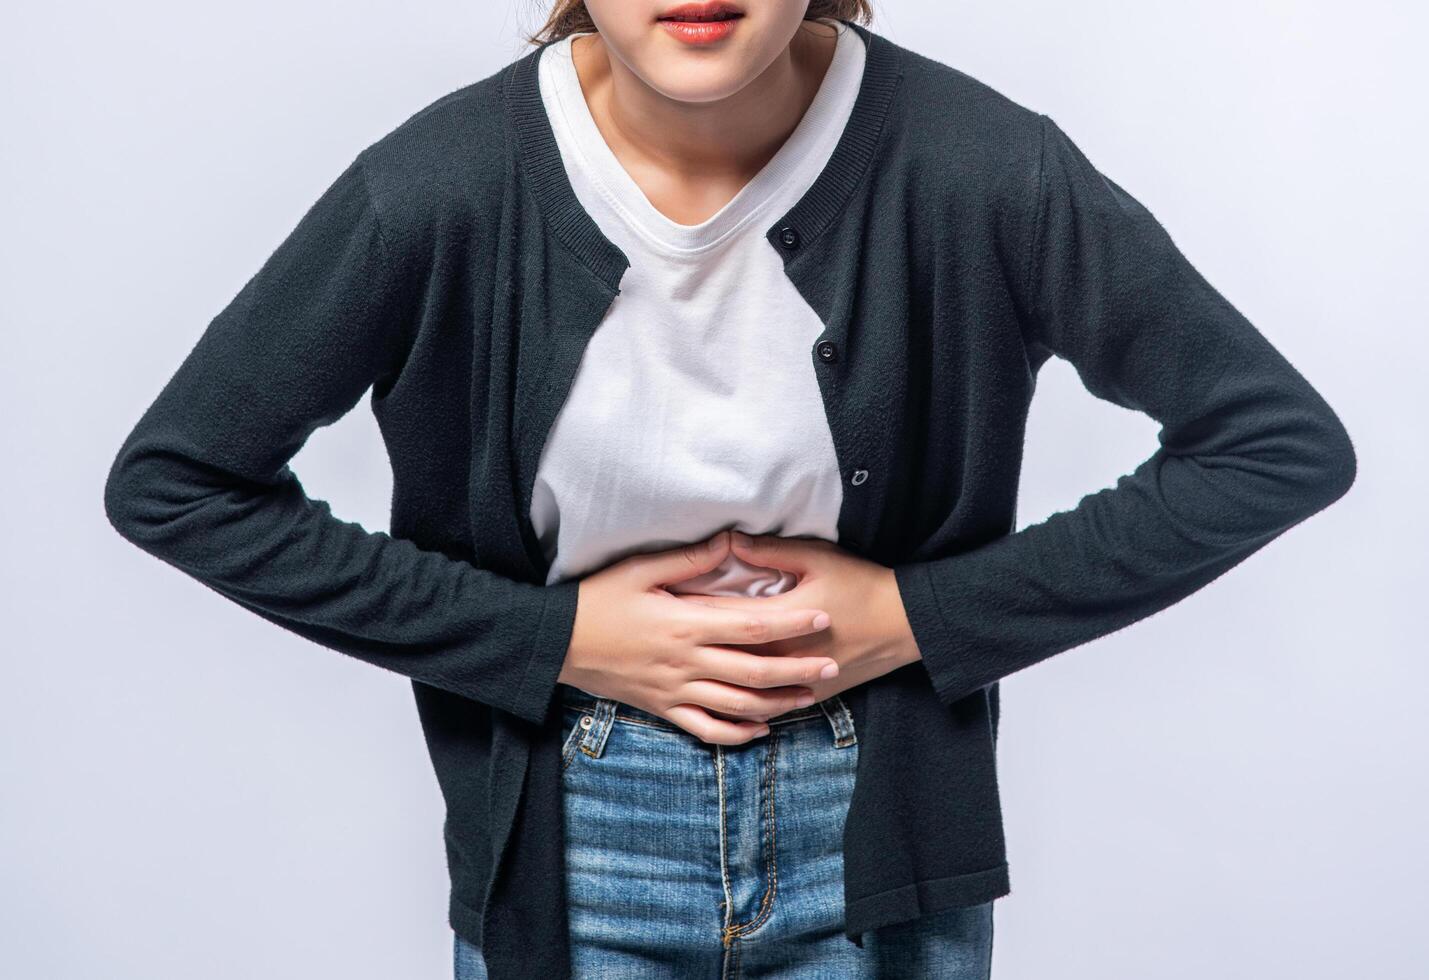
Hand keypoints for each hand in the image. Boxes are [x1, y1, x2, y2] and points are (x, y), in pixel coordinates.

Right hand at [559, 530, 841, 744]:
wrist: (555, 643)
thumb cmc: (597, 599)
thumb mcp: (639, 570)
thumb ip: (689, 559)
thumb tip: (730, 541)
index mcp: (685, 624)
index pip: (752, 626)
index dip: (791, 624)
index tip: (822, 619)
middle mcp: (685, 662)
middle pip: (754, 671)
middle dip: (798, 670)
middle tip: (832, 666)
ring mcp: (674, 691)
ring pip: (737, 705)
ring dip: (777, 703)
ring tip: (808, 698)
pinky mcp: (662, 709)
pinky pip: (705, 729)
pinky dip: (736, 734)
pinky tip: (760, 730)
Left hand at [672, 531, 921, 701]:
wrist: (905, 625)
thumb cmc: (859, 584)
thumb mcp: (816, 558)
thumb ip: (770, 550)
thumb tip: (729, 540)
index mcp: (778, 621)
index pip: (721, 618)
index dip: (688, 611)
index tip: (658, 604)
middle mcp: (781, 657)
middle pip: (722, 657)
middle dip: (688, 649)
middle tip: (652, 642)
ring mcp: (794, 681)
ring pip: (741, 690)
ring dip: (708, 681)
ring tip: (675, 673)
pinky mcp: (809, 694)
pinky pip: (766, 708)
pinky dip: (739, 706)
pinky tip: (717, 703)